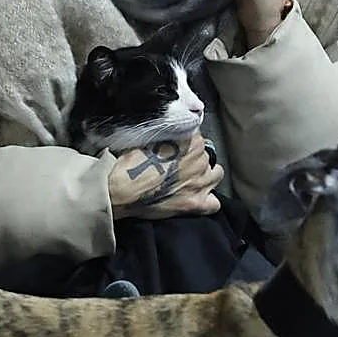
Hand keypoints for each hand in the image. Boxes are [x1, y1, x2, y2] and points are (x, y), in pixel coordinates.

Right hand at [107, 133, 223, 218]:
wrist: (122, 189)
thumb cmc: (130, 162)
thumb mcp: (147, 137)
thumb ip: (166, 133)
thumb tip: (168, 132)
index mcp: (191, 140)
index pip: (197, 134)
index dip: (186, 141)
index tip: (175, 147)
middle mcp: (201, 160)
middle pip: (205, 155)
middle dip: (194, 159)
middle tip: (177, 165)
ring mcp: (200, 183)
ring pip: (216, 174)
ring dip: (206, 175)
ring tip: (191, 179)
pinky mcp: (196, 204)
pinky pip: (214, 203)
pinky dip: (207, 201)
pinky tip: (196, 198)